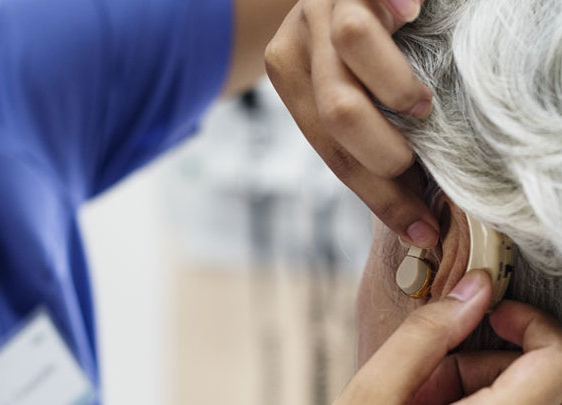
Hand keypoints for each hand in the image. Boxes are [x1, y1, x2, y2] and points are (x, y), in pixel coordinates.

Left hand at [265, 0, 438, 247]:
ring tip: (421, 105)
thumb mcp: (349, 87)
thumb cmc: (360, 45)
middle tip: (415, 161)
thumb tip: (412, 214)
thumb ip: (363, 132)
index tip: (420, 228)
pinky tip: (415, 16)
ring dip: (394, 87)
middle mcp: (300, 39)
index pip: (331, 149)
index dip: (377, 195)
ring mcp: (325, 2)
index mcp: (291, 76)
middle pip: (337, 109)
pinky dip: (398, 8)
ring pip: (351, 45)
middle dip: (382, 152)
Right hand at [336, 270, 561, 404]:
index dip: (533, 324)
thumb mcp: (374, 394)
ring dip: (473, 383)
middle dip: (484, 360)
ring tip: (418, 395)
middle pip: (540, 382)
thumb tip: (472, 290)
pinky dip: (469, 402)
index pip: (557, 365)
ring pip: (520, 398)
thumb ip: (425, 337)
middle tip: (430, 369)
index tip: (494, 311)